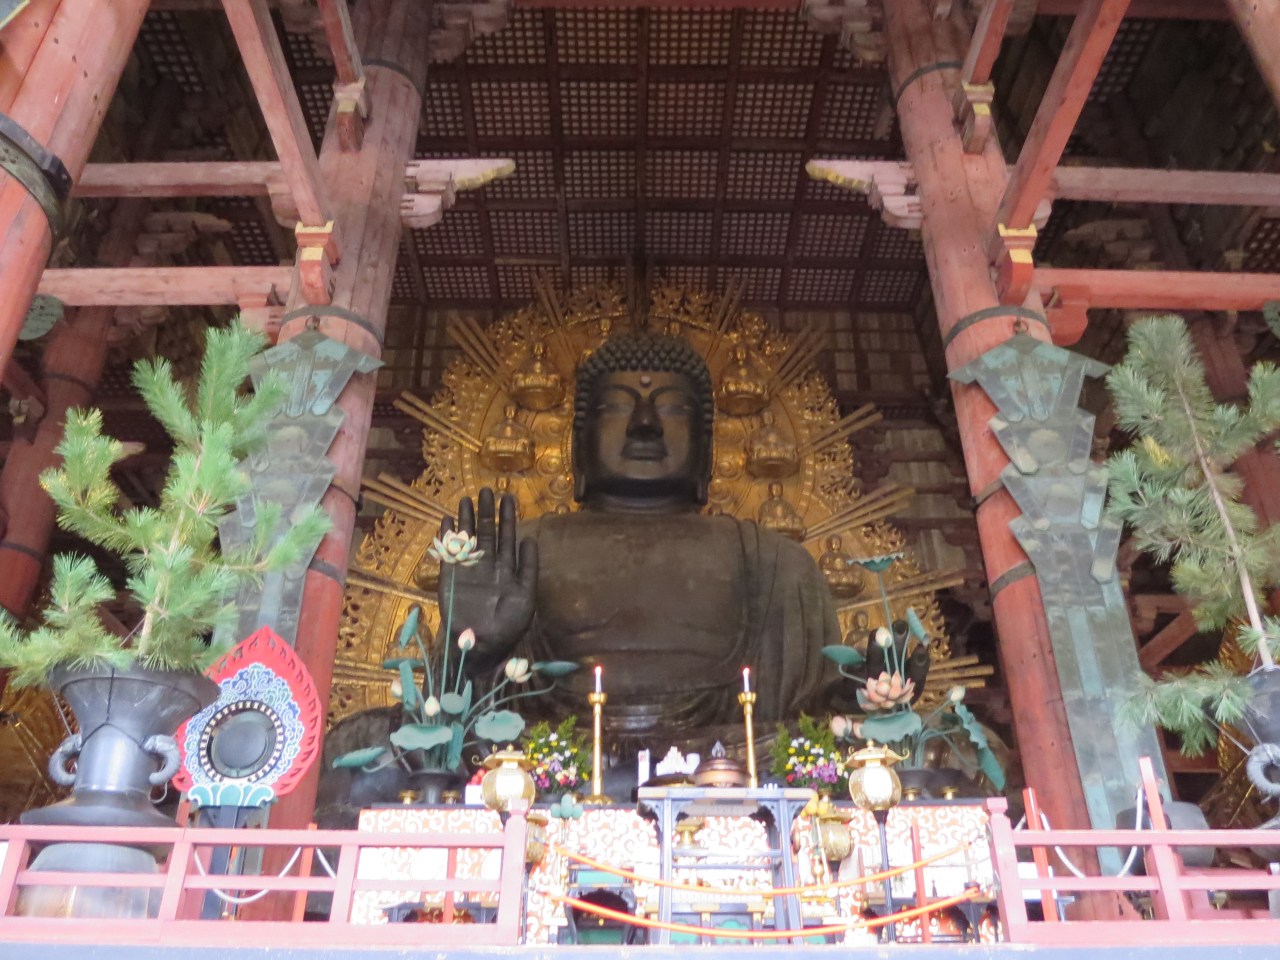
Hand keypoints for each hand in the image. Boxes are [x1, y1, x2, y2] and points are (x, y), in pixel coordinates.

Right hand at [437, 487, 537, 666]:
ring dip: (467, 519)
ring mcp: (468, 571)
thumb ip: (528, 568)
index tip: (509, 497)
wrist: (479, 648)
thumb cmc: (507, 627)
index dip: (508, 518)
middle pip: (487, 533)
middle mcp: (487, 567)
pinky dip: (447, 537)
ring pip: (468, 539)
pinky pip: (448, 553)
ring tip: (466, 498)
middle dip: (487, 512)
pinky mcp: (450, 578)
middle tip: (488, 490)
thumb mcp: (526, 597)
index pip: (508, 537)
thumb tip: (530, 539)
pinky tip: (447, 520)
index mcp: (508, 570)